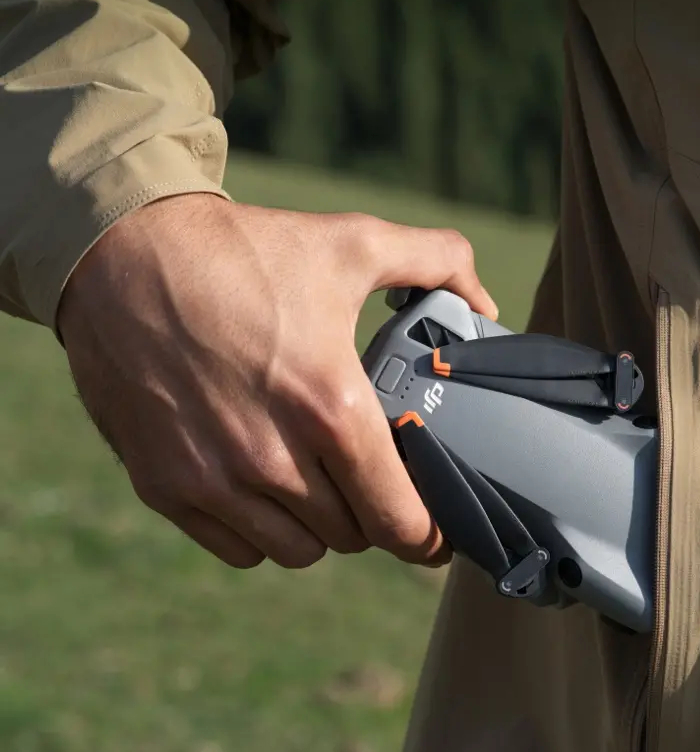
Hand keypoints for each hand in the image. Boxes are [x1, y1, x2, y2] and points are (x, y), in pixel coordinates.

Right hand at [56, 193, 497, 569]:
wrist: (122, 255)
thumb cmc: (244, 252)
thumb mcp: (351, 241)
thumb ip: (437, 262)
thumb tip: (484, 302)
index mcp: (330, 408)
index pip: (399, 520)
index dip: (428, 536)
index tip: (435, 531)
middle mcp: (273, 459)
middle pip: (354, 536)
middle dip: (375, 514)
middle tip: (375, 481)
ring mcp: (214, 481)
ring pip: (298, 551)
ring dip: (321, 527)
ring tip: (324, 484)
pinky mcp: (166, 487)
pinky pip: (239, 548)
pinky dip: (263, 531)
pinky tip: (269, 490)